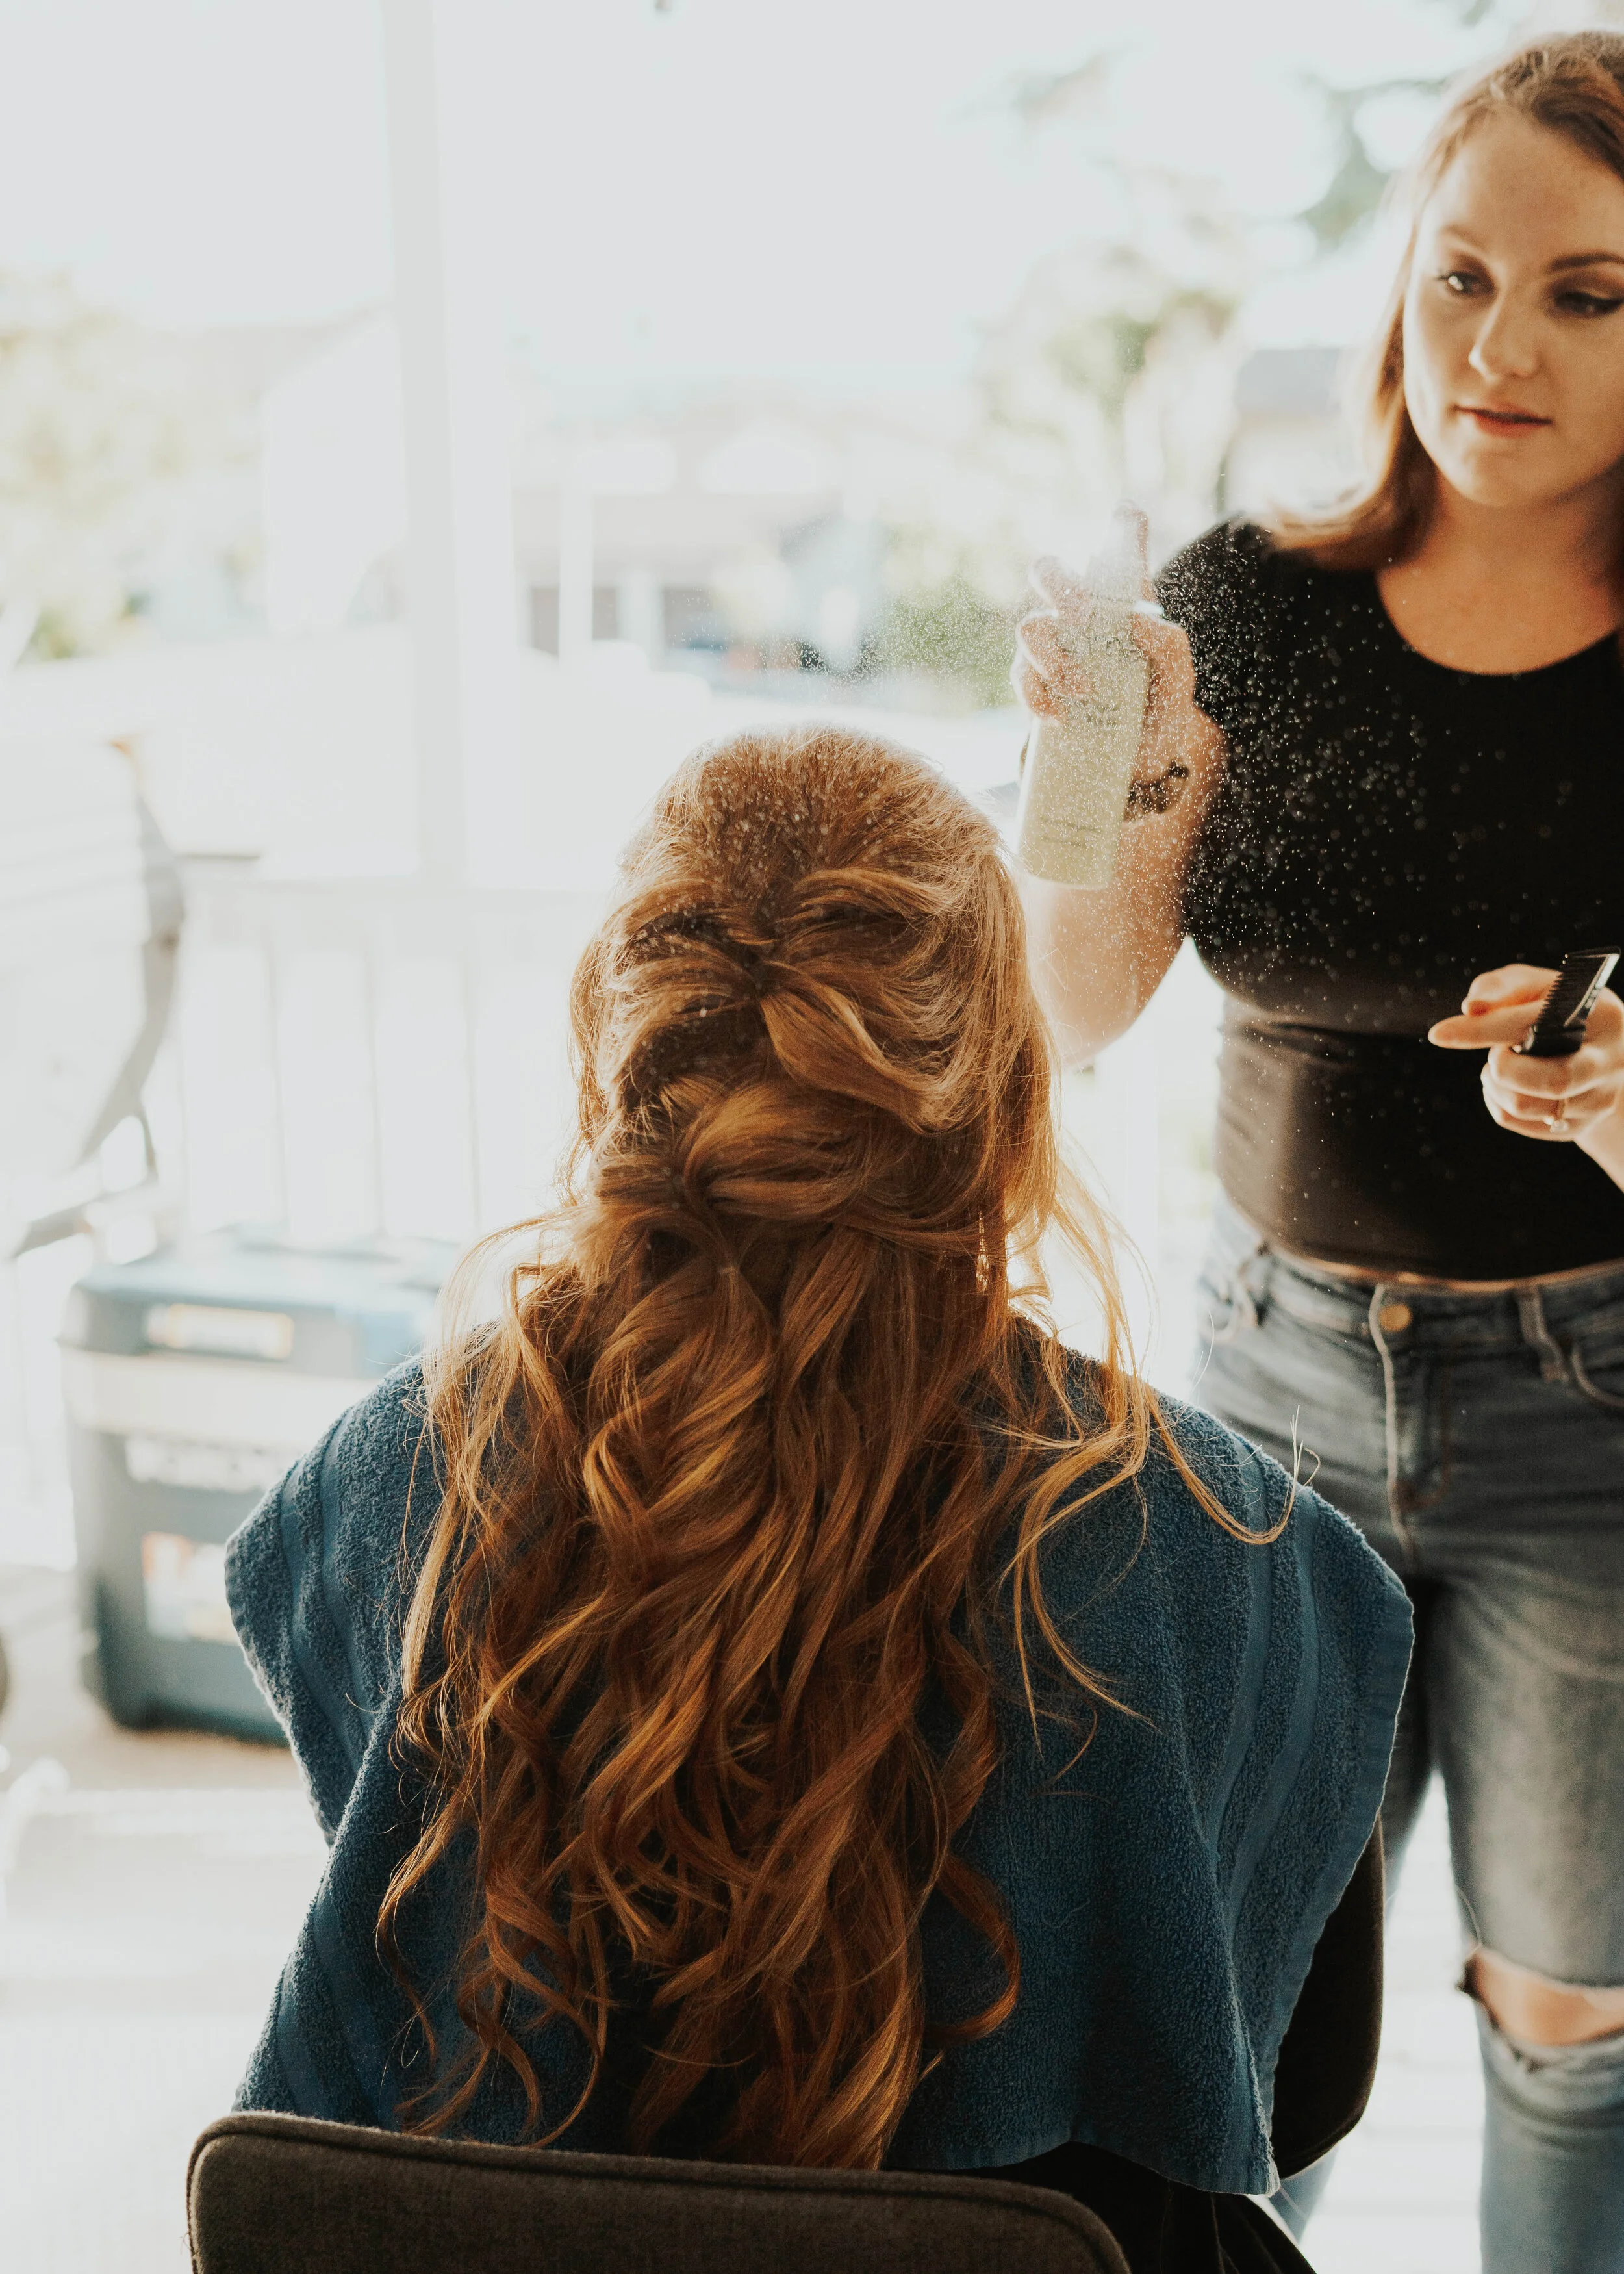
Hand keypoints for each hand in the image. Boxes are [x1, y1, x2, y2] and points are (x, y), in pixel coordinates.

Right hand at [1010, 524, 1202, 797]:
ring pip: (1029, 627)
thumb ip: (1171, 648)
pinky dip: (1037, 696)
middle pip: (1048, 571)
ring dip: (1053, 657)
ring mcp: (1052, 649)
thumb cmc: (1159, 716)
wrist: (1134, 772)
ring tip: (1083, 692)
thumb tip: (1136, 617)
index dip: (1121, 525)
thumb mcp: (1179, 685)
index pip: (1118, 549)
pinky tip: (1059, 718)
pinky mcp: (1034, 686)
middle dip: (1062, 586)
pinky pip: (1020, 678)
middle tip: (1085, 617)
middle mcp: (1080, 618)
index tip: (1128, 512)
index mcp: (1120, 605)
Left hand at [1427, 964, 1623, 1143]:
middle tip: (1495, 1055)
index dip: (1481, 1030)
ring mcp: (1598, 1100)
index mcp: (1601, 1017)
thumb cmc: (1556, 1010)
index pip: (1534, 1025)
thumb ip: (1501, 988)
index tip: (1438, 1034)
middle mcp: (1608, 1062)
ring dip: (1495, 1086)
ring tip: (1499, 1066)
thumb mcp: (1534, 987)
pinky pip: (1520, 1124)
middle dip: (1504, 1069)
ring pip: (1527, 1107)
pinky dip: (1498, 1104)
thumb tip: (1472, 1008)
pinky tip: (1507, 1086)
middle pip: (1551, 1081)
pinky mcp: (1578, 1127)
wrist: (1600, 1051)